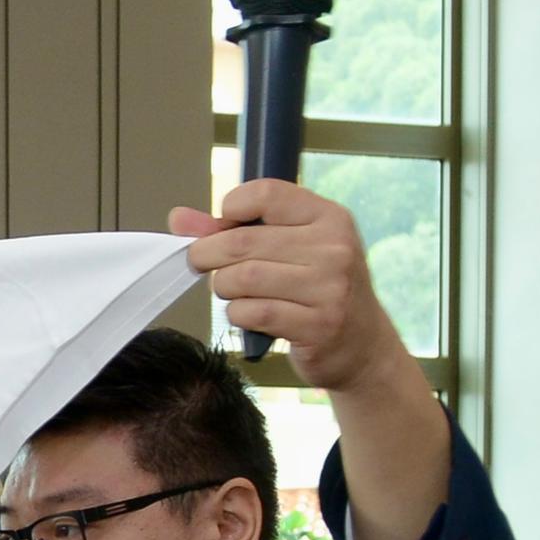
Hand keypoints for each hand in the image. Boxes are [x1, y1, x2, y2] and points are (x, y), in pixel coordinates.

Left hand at [175, 181, 412, 396]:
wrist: (362, 345)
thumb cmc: (317, 290)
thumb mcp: (291, 248)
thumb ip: (233, 229)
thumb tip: (178, 219)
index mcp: (329, 217)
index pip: (266, 194)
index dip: (230, 209)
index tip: (223, 227)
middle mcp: (334, 247)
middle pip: (242, 242)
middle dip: (208, 254)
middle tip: (201, 264)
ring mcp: (329, 287)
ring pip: (242, 278)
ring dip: (224, 288)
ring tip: (233, 292)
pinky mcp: (318, 325)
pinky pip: (252, 313)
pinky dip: (238, 314)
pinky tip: (248, 314)